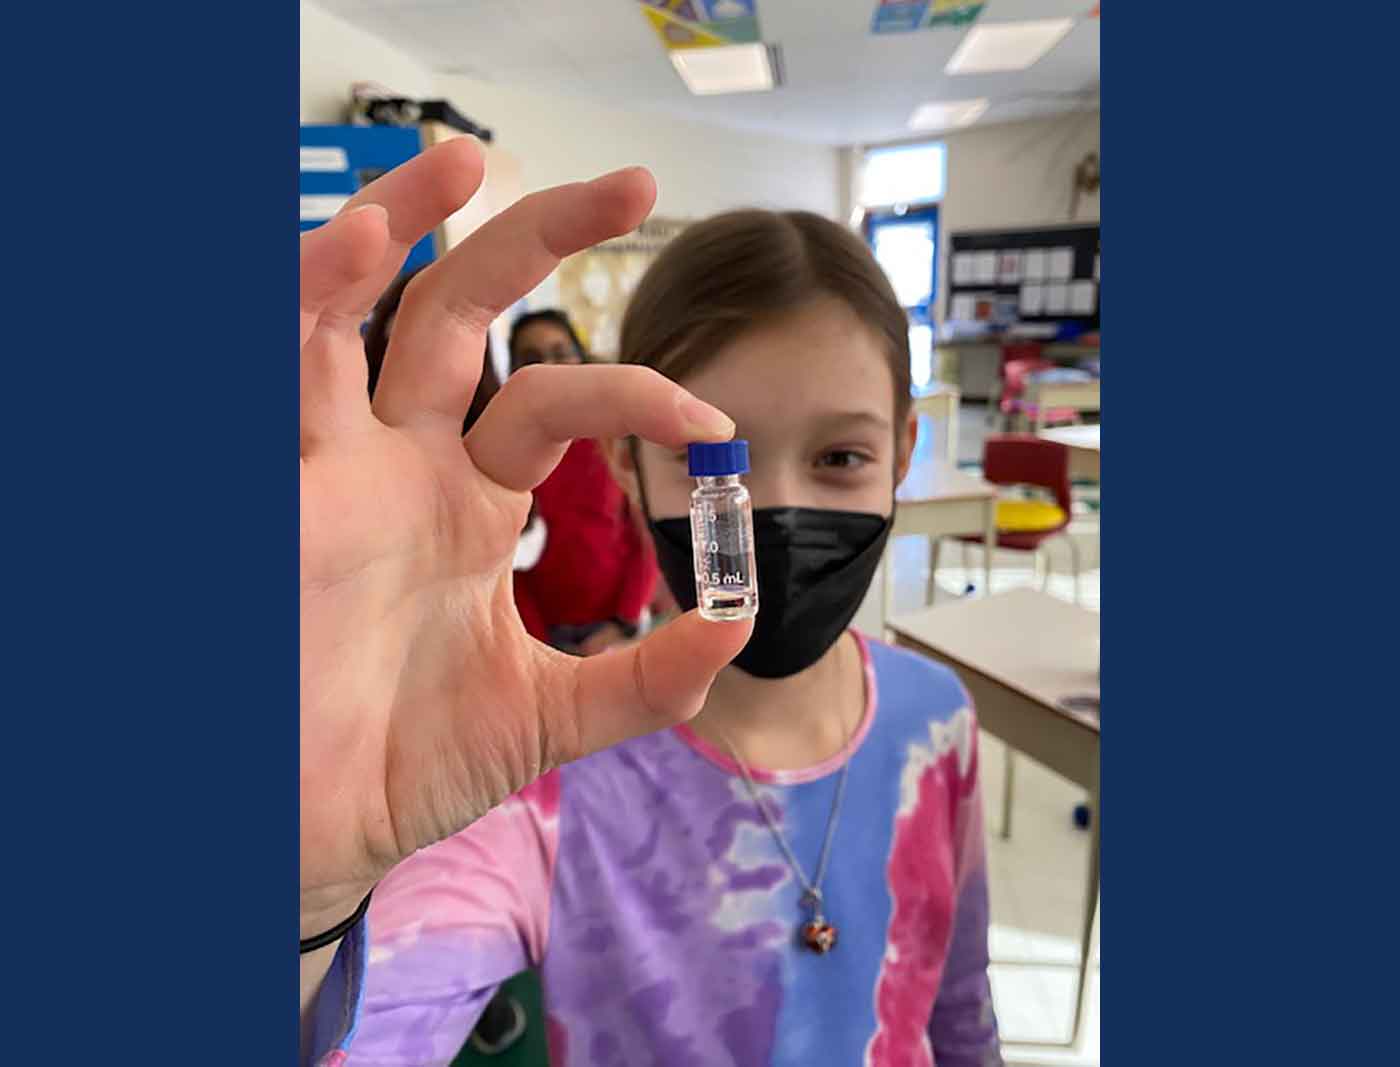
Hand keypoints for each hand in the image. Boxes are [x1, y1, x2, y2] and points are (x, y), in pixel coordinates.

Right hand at [299, 141, 752, 935]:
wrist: (315, 833)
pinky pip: (282, 370)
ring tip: (452, 160)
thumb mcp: (547, 716)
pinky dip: (308, 301)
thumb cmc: (408, 765)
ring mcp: (334, 466)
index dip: (633, 391)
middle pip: (458, 313)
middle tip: (632, 183)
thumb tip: (736, 630)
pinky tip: (349, 245)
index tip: (710, 418)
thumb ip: (640, 679)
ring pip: (355, 311)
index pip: (554, 401)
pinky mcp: (279, 490)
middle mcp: (400, 463)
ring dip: (394, 229)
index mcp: (467, 502)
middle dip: (535, 236)